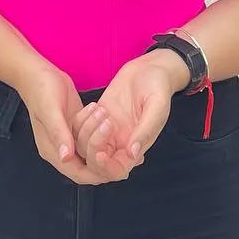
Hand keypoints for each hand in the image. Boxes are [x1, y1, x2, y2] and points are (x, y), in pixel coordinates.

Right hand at [18, 62, 134, 186]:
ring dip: (103, 139)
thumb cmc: (41, 90)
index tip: (117, 167)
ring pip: (91, 151)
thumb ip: (59, 133)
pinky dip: (100, 131)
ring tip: (112, 123)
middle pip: (87, 166)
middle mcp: (61, 148)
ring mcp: (69, 138)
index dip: (97, 174)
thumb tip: (66, 156)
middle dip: (105, 159)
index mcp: (52, 151)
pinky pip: (91, 137)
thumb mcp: (51, 110)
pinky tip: (111, 122)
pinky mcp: (75, 126)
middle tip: (124, 152)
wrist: (37, 72)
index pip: (78, 173)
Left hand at [71, 51, 184, 175]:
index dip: (106, 168)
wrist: (150, 68)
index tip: (100, 154)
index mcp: (136, 146)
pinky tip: (95, 106)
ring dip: (87, 131)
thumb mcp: (157, 106)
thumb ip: (146, 130)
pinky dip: (81, 120)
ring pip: (85, 145)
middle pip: (95, 161)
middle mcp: (119, 142)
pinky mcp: (97, 117)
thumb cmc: (158, 86)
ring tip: (101, 110)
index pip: (117, 170)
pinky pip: (80, 128)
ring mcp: (106, 130)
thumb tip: (133, 154)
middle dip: (93, 147)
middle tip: (105, 121)